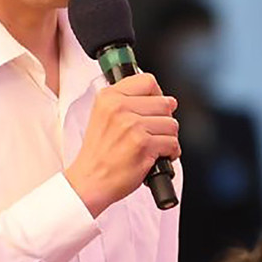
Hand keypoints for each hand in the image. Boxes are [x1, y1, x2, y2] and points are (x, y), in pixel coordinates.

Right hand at [65, 72, 179, 217]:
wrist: (89, 181)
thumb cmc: (98, 153)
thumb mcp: (102, 115)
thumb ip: (125, 101)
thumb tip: (157, 95)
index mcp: (109, 97)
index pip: (148, 81)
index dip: (158, 95)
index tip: (155, 106)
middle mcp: (119, 108)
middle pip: (165, 103)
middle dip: (165, 119)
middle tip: (154, 131)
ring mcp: (132, 126)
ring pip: (172, 124)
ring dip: (168, 137)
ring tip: (155, 144)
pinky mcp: (143, 145)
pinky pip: (172, 143)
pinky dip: (170, 152)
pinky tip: (158, 156)